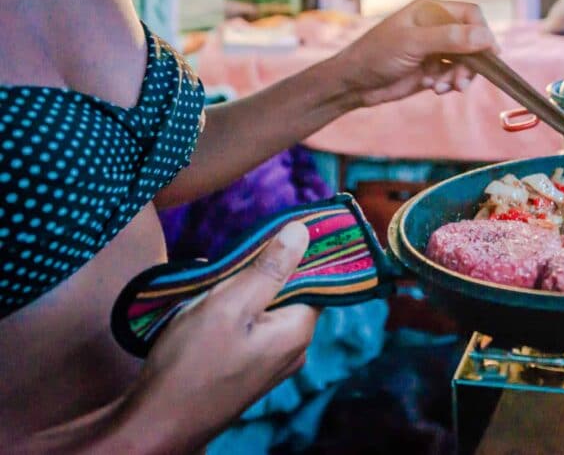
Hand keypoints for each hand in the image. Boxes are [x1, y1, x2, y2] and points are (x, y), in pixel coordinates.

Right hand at [115, 222, 318, 451]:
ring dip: (240, 292)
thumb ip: (270, 268)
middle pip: (289, 293)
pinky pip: (248, 329)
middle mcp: (293, 349)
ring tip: (210, 287)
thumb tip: (303, 231)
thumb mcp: (230, 304)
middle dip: (260, 272)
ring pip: (265, 309)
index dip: (294, 253)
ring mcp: (269, 363)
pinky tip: (205, 309)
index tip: (267, 235)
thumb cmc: (191, 364)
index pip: (315, 278)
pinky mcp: (246, 370)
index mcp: (298, 331)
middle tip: (227, 265)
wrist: (155, 423)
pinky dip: (231, 313)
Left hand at [333, 0, 496, 105]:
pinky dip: (450, 84)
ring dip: (460, 76)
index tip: (490, 55)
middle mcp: (436, 27)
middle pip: (473, 40)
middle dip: (471, 62)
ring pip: (466, 61)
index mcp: (431, 11)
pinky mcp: (433, 69)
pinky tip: (434, 88)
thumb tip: (487, 37)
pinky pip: (455, 75)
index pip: (471, 15)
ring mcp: (435, 49)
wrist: (354, 83)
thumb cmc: (376, 54)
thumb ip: (450, 38)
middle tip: (461, 80)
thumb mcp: (414, 43)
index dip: (484, 34)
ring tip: (443, 87)